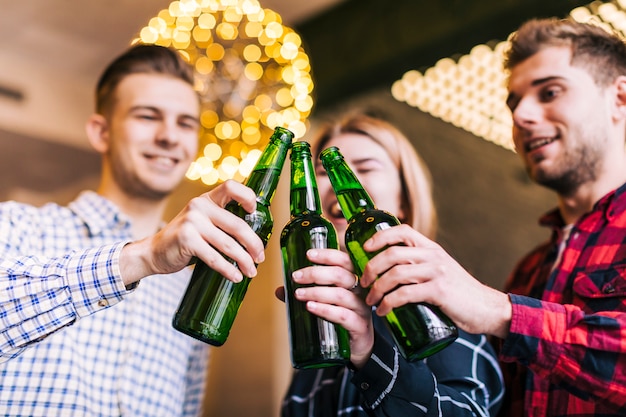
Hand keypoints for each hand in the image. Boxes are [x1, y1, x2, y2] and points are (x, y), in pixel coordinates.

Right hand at [120, 180, 264, 284]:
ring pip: (229, 244)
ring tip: (251, 271)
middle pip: (238, 224)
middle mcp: (200, 206)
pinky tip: (235, 276)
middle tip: (260, 257)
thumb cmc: (185, 239)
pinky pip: (215, 257)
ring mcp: (192, 222)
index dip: (248, 196)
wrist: (154, 252)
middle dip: (253, 244)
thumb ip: (222, 223)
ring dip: (244, 261)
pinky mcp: (187, 239)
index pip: (232, 187)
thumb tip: (254, 241)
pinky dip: (228, 269)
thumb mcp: (202, 223)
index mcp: (206, 199)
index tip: (254, 212)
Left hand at [278, 248, 374, 368]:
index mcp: (353, 280)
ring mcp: (361, 309)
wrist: (358, 347)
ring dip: (316, 292)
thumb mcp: (324, 303)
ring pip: (341, 294)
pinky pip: (343, 315)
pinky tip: (311, 307)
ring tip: (298, 294)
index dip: (328, 255)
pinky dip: (325, 310)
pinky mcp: (360, 326)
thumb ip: (305, 295)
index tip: (308, 254)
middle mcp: (360, 291)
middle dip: (316, 273)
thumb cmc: (342, 319)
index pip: (344, 260)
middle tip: (296, 276)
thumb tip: (280, 290)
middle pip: (341, 275)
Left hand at [360, 224, 511, 338]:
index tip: (364, 248)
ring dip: (377, 289)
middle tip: (363, 283)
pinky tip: (383, 311)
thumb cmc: (459, 294)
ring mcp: (437, 272)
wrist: (487, 309)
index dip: (380, 236)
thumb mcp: (440, 270)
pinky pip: (405, 294)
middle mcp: (434, 256)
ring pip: (395, 274)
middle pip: (392, 253)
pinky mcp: (438, 291)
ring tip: (370, 301)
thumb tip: (390, 270)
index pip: (403, 230)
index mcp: (432, 248)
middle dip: (371, 268)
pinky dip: (388, 303)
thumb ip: (421, 266)